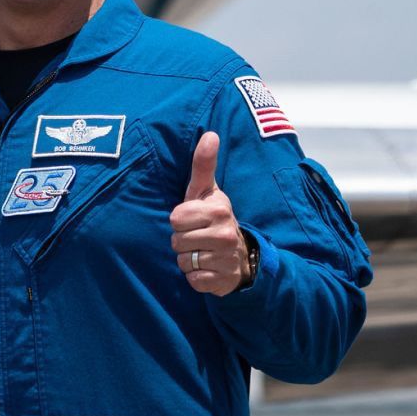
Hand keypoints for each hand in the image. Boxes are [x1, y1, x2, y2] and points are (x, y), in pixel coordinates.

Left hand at [169, 132, 250, 296]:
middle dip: (182, 241)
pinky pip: (193, 280)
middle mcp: (226, 234)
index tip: (193, 219)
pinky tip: (207, 267)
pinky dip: (195, 276)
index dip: (179, 220)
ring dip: (187, 259)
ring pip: (183, 261)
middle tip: (197, 237)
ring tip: (202, 251)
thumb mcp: (206, 191)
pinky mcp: (223, 281)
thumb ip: (203, 164)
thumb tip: (210, 134)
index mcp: (219, 210)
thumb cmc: (213, 217)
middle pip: (176, 241)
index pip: (175, 218)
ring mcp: (226, 259)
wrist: (240, 255)